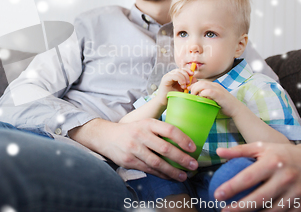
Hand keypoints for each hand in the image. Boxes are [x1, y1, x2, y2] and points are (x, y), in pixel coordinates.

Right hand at [69, 118, 198, 180]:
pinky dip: (161, 174)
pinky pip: (149, 169)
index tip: (193, 148)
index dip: (183, 139)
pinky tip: (170, 176)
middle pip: (165, 148)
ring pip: (157, 162)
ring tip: (184, 176)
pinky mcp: (129, 160)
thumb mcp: (144, 124)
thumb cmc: (131, 130)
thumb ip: (160, 130)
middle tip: (193, 164)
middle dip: (181, 158)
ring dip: (173, 171)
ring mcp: (134, 148)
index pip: (169, 129)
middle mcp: (141, 134)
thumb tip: (184, 141)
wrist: (106, 137)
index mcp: (147, 123)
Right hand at [157, 68, 196, 97]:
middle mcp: (171, 74)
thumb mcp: (183, 89)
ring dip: (183, 78)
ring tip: (185, 86)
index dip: (188, 70)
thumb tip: (194, 79)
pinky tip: (182, 85)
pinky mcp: (165, 79)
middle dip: (187, 75)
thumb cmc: (173, 96)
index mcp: (175, 76)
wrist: (164, 102)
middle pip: (180, 70)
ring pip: (178, 72)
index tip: (192, 75)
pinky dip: (180, 79)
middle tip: (189, 83)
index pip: (182, 69)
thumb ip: (188, 84)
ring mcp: (167, 76)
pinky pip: (174, 75)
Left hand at [189, 81, 241, 117]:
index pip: (201, 81)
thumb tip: (195, 96)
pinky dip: (203, 94)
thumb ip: (206, 96)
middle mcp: (215, 85)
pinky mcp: (219, 95)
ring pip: (203, 84)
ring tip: (195, 96)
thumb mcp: (214, 98)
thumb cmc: (224, 105)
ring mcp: (218, 89)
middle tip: (192, 95)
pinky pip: (208, 91)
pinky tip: (202, 99)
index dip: (194, 85)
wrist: (236, 109)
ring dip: (197, 90)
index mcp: (214, 85)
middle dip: (194, 87)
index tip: (190, 91)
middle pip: (201, 82)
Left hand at [214, 142, 300, 211]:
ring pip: (272, 210)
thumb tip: (218, 152)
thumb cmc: (280, 154)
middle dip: (240, 207)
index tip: (217, 194)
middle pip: (259, 198)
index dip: (232, 187)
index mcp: (273, 162)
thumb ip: (239, 150)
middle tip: (224, 211)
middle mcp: (285, 178)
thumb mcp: (261, 147)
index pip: (248, 177)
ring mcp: (296, 193)